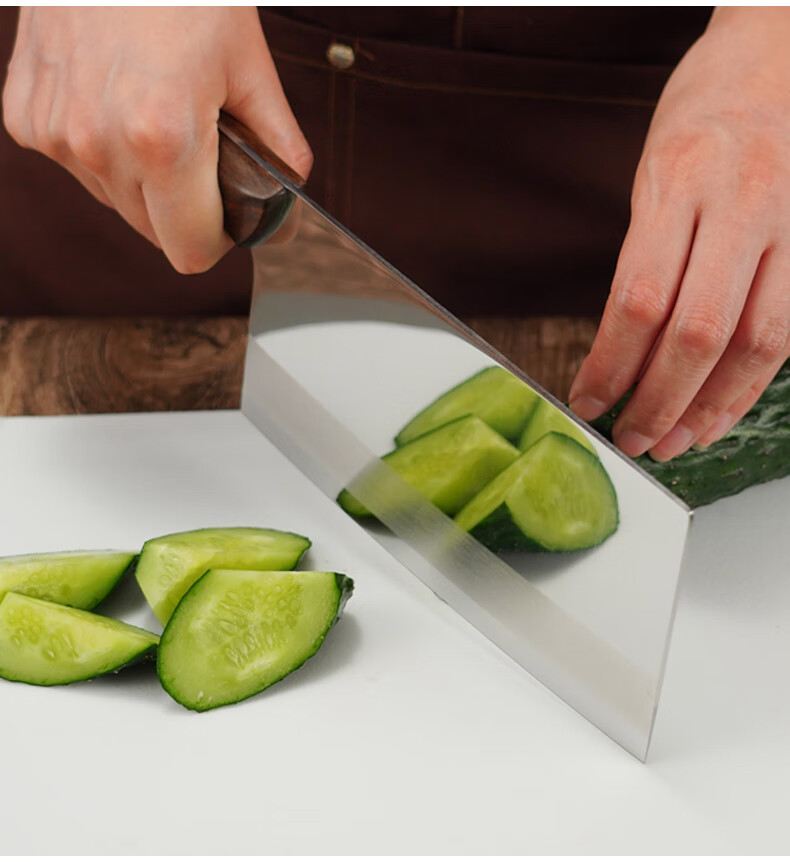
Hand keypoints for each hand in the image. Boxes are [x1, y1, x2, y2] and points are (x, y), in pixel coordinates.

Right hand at [2, 7, 311, 273]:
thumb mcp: (249, 66)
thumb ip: (277, 149)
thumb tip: (289, 205)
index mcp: (164, 138)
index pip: (190, 251)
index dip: (217, 240)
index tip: (229, 219)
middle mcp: (100, 143)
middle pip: (154, 233)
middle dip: (185, 209)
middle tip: (201, 155)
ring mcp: (56, 132)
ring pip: (116, 203)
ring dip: (143, 180)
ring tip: (157, 114)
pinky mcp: (26, 117)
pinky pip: (77, 166)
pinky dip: (103, 149)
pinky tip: (117, 101)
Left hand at [568, 7, 789, 460]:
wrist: (778, 58)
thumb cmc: (703, 116)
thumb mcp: (651, 175)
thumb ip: (643, 260)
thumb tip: (619, 354)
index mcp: (680, 182)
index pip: (638, 300)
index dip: (610, 366)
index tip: (587, 402)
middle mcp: (742, 204)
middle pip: (698, 332)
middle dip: (659, 401)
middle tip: (631, 439)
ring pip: (755, 343)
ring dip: (710, 407)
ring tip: (673, 442)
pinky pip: (786, 333)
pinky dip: (749, 384)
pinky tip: (718, 412)